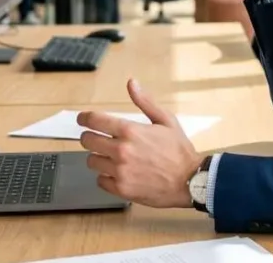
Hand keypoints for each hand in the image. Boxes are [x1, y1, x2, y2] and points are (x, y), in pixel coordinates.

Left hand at [77, 79, 201, 208]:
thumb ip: (145, 102)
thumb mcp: (166, 120)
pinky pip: (100, 180)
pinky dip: (106, 176)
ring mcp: (120, 171)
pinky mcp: (121, 189)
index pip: (94, 120)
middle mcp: (121, 150)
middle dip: (90, 137)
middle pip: (87, 141)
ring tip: (111, 157)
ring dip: (98, 157)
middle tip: (97, 139)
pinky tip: (117, 173)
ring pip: (92, 161)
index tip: (82, 119)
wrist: (190, 180)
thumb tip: (131, 83)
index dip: (84, 118)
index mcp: (130, 131)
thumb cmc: (179, 150)